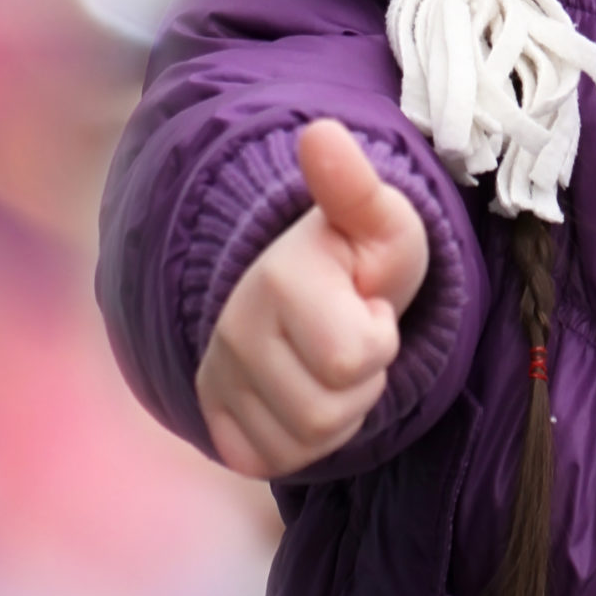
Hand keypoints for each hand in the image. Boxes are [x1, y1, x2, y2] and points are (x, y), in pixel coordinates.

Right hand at [196, 119, 428, 478]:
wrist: (317, 283)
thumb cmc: (361, 254)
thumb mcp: (380, 218)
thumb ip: (355, 186)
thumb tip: (320, 133)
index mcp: (277, 280)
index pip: (353, 359)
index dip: (380, 337)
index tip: (369, 303)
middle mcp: (233, 331)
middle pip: (327, 413)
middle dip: (364, 380)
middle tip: (354, 334)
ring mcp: (217, 378)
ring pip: (303, 444)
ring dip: (340, 410)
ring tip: (335, 362)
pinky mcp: (215, 419)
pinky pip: (274, 462)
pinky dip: (306, 440)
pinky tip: (309, 392)